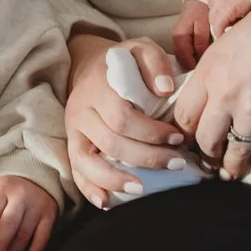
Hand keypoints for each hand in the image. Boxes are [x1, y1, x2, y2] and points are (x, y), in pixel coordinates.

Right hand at [62, 36, 194, 209]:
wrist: (88, 66)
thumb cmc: (121, 62)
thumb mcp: (139, 48)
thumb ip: (154, 62)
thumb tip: (166, 89)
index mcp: (97, 87)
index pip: (122, 117)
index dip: (151, 132)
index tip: (178, 138)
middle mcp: (81, 110)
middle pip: (110, 142)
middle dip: (145, 158)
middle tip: (175, 164)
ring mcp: (73, 131)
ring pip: (88, 162)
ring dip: (115, 179)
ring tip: (142, 190)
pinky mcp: (71, 145)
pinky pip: (76, 171)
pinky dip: (90, 189)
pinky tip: (107, 202)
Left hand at [173, 0, 250, 182]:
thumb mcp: (235, 34)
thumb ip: (220, 62)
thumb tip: (213, 81)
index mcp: (211, 68)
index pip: (184, 113)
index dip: (184, 130)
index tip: (189, 136)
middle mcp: (227, 94)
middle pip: (204, 138)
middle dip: (206, 153)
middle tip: (209, 158)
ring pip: (234, 153)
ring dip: (232, 167)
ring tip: (231, 172)